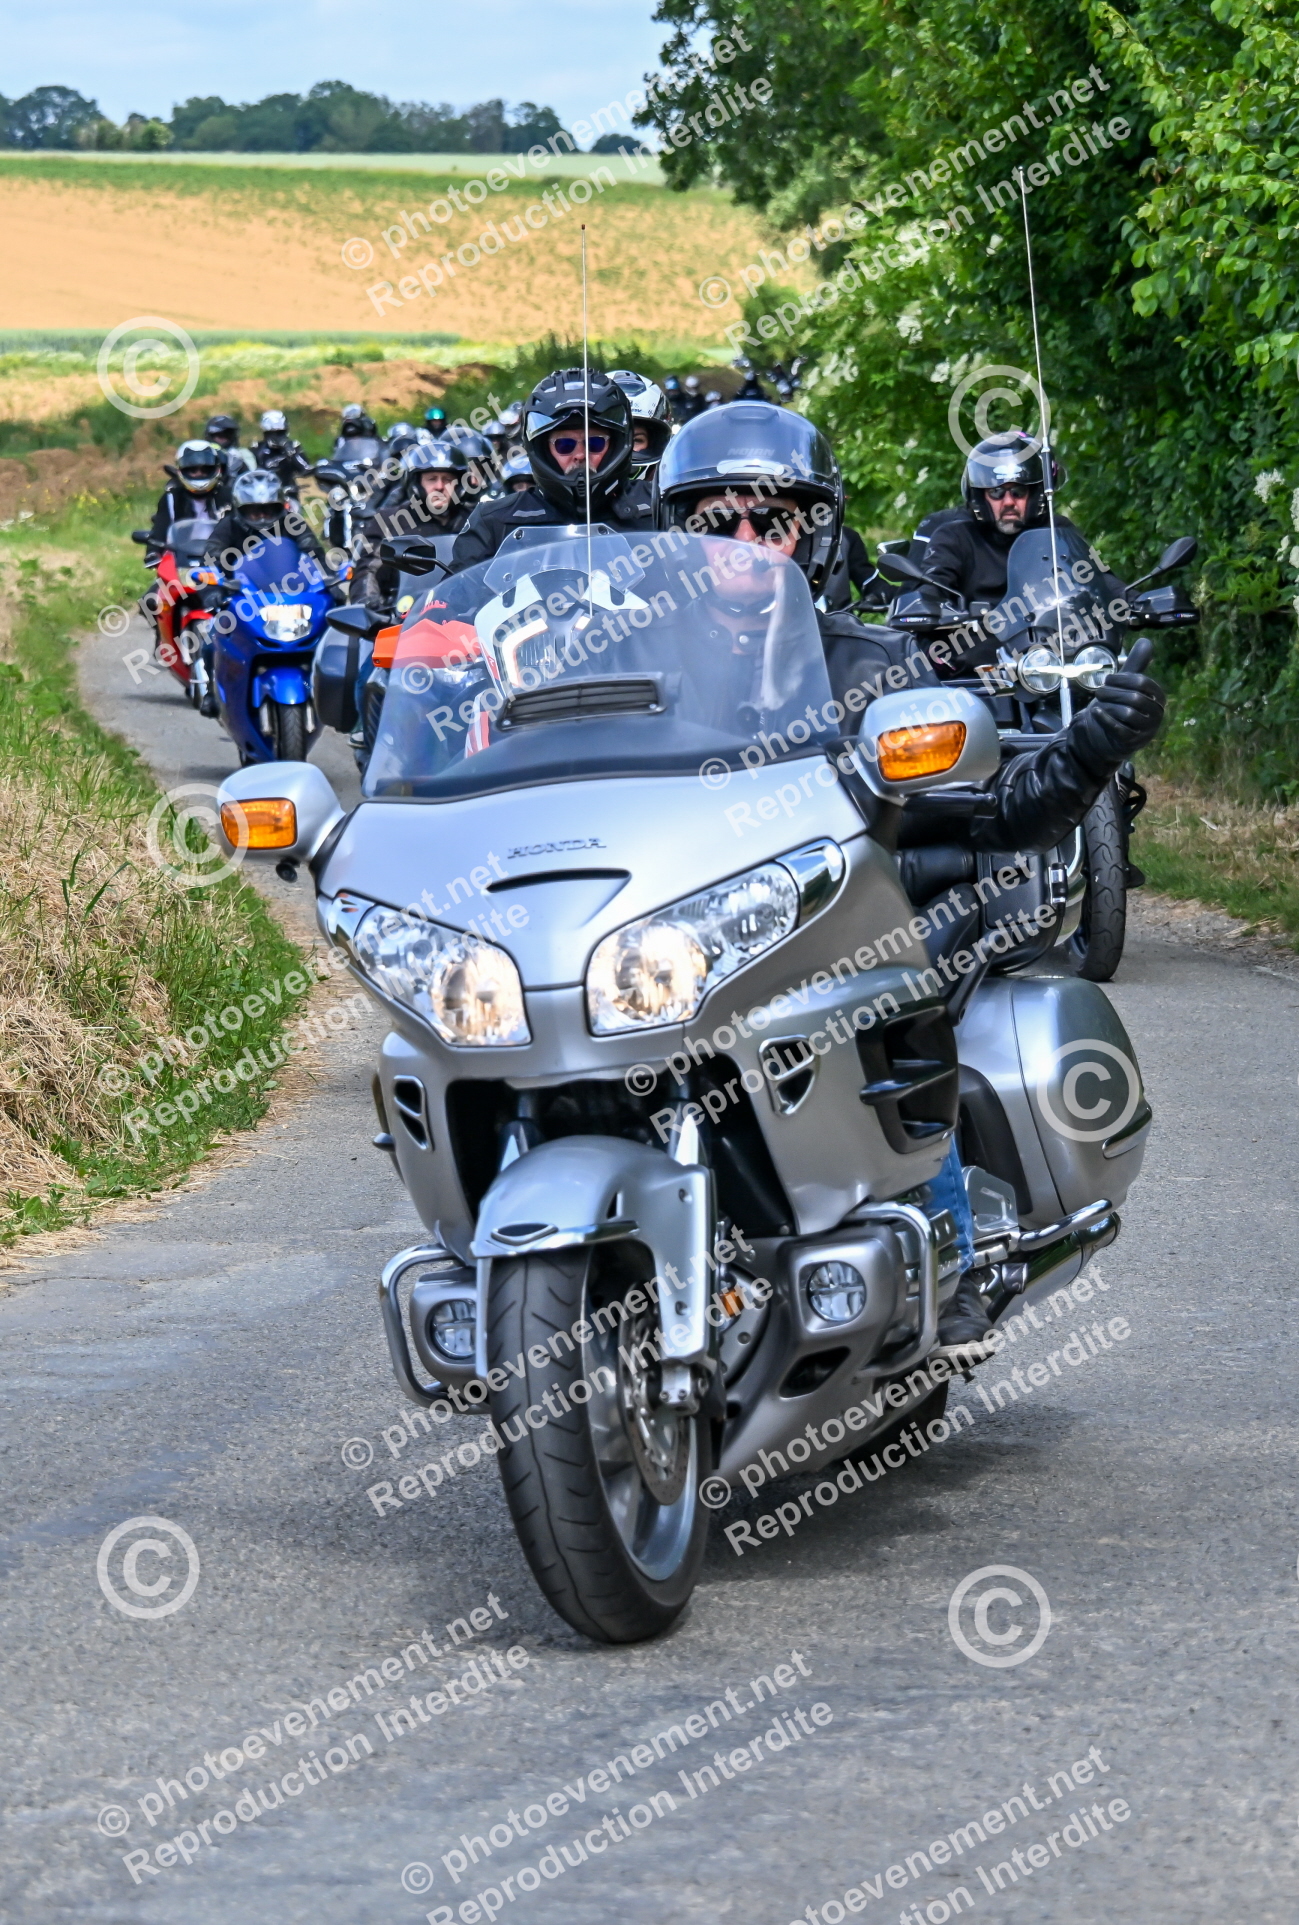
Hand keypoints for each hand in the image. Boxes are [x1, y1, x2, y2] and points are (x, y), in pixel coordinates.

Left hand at [1082, 636, 1165, 755]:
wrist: (1111, 737)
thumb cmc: (1121, 706)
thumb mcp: (1127, 686)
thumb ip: (1136, 665)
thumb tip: (1145, 640)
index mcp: (1158, 698)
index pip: (1142, 683)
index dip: (1122, 679)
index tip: (1108, 679)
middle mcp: (1156, 715)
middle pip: (1135, 698)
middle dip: (1113, 692)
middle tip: (1099, 692)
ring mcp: (1146, 731)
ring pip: (1127, 713)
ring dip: (1109, 706)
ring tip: (1098, 702)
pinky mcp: (1132, 743)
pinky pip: (1119, 729)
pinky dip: (1105, 719)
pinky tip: (1095, 712)